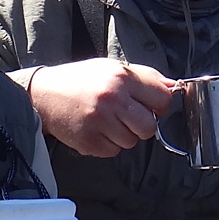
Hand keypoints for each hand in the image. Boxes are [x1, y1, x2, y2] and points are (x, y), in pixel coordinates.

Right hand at [27, 59, 177, 157]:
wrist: (44, 94)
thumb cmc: (82, 80)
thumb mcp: (113, 68)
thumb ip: (145, 77)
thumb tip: (174, 87)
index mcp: (121, 78)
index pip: (162, 99)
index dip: (160, 105)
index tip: (150, 105)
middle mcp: (112, 100)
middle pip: (150, 127)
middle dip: (143, 125)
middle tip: (128, 117)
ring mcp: (100, 123)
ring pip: (132, 142)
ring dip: (124, 135)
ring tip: (107, 121)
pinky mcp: (89, 142)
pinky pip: (113, 151)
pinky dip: (108, 144)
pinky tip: (96, 130)